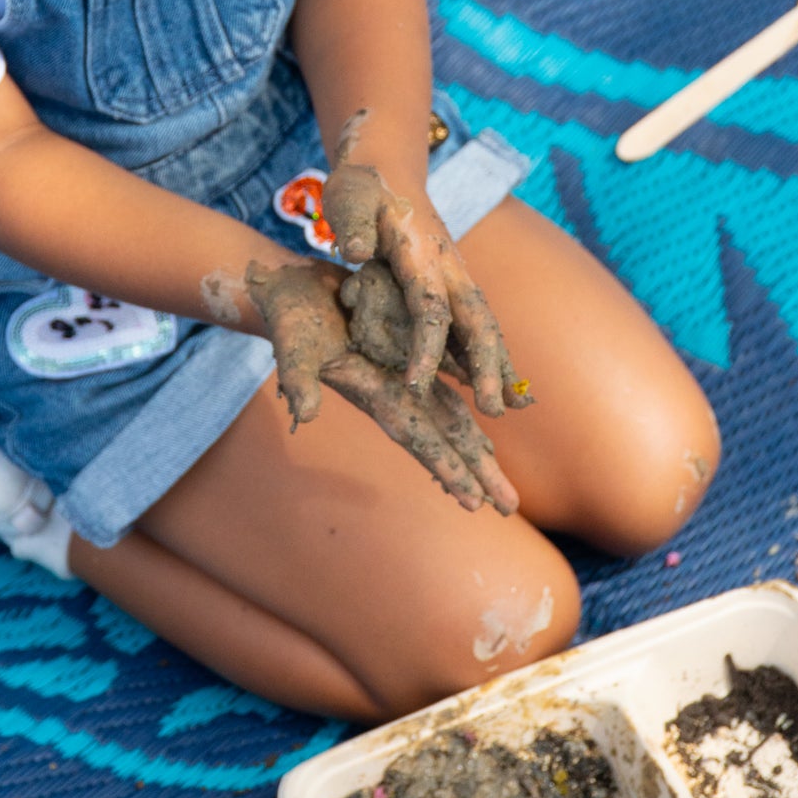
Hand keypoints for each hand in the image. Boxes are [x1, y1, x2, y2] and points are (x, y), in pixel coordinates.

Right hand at [244, 260, 517, 514]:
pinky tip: (485, 424)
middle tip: (510, 507)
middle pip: (444, 435)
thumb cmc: (288, 315)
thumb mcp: (293, 344)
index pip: (417, 435)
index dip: (445, 464)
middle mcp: (392, 391)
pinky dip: (466, 409)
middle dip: (476, 470)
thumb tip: (305, 414)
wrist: (287, 289)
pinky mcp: (406, 350)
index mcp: (372, 392)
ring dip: (476, 448)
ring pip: (450, 415)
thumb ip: (298, 380)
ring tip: (501, 481)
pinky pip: (445, 386)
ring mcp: (399, 375)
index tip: (474, 500)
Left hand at [321, 158, 531, 412]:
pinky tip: (497, 381)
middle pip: (476, 320)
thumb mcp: (348, 198)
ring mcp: (455, 276)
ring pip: (483, 325)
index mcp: (421, 251)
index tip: (417, 386)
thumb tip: (355, 251)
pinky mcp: (451, 284)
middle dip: (488, 365)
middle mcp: (448, 267)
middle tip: (496, 409)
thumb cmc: (362, 188)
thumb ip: (352, 224)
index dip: (425, 348)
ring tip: (515, 406)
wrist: (385, 169)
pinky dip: (489, 353)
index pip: (429, 306)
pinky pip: (473, 324)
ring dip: (499, 364)